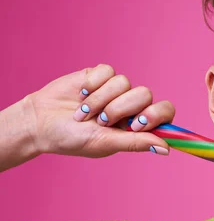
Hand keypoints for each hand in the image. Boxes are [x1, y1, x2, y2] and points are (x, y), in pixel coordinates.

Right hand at [23, 64, 174, 157]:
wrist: (41, 122)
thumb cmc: (74, 139)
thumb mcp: (105, 143)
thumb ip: (136, 143)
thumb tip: (166, 149)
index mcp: (138, 124)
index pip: (165, 112)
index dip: (157, 115)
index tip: (137, 123)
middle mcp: (131, 105)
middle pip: (145, 94)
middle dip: (121, 108)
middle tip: (102, 121)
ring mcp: (116, 89)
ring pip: (124, 82)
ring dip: (101, 100)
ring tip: (84, 113)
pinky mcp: (100, 75)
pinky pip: (107, 71)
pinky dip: (92, 85)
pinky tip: (81, 95)